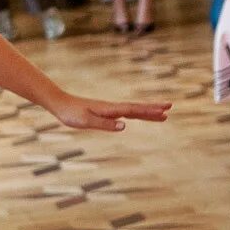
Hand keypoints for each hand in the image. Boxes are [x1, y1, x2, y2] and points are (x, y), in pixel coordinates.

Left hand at [48, 93, 169, 131]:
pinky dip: (135, 114)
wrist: (59, 103)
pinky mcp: (104, 111)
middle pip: (136, 108)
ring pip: (132, 110)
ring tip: (161, 114)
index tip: (164, 111)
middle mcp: (111, 107)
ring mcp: (109, 109)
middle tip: (170, 108)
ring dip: (147, 112)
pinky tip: (138, 117)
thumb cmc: (71, 113)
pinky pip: (124, 113)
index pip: (133, 110)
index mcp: (109, 109)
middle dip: (153, 109)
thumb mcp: (86, 121)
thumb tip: (124, 126)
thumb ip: (104, 124)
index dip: (149, 111)